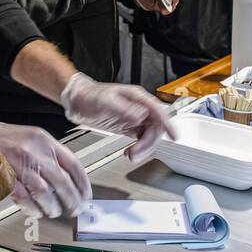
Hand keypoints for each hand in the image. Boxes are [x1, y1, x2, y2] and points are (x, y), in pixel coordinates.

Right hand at [0, 121, 91, 218]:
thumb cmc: (5, 139)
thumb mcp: (33, 138)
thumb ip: (51, 156)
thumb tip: (69, 180)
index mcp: (44, 141)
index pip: (73, 164)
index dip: (83, 184)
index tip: (86, 196)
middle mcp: (34, 151)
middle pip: (62, 181)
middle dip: (72, 200)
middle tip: (75, 210)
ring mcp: (20, 165)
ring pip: (45, 193)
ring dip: (52, 207)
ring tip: (54, 211)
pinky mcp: (6, 178)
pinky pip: (25, 199)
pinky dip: (33, 209)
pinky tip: (36, 210)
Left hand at [59, 72, 174, 163]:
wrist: (77, 100)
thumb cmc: (90, 95)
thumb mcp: (106, 101)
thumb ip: (124, 109)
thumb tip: (140, 116)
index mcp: (137, 97)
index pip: (159, 112)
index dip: (168, 125)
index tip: (174, 137)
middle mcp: (139, 107)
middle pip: (156, 128)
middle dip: (148, 144)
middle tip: (135, 154)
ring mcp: (135, 117)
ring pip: (149, 136)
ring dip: (143, 148)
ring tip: (130, 156)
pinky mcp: (129, 126)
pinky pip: (141, 139)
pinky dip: (138, 148)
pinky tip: (129, 152)